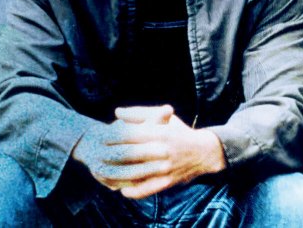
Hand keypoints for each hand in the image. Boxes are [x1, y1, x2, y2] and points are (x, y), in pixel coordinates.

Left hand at [71, 105, 226, 197]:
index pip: (132, 135)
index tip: (101, 137)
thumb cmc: (180, 132)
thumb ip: (140, 113)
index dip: (114, 136)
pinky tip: (122, 189)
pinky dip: (133, 191)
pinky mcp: (168, 182)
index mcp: (161, 133)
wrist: (204, 152)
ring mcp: (165, 168)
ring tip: (106, 174)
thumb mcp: (164, 117)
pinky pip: (146, 189)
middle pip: (131, 155)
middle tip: (98, 156)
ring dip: (119, 176)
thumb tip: (117, 112)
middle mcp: (163, 151)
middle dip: (112, 156)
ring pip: (136, 174)